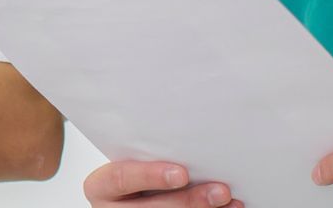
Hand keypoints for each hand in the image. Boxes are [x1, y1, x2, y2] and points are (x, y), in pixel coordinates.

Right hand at [83, 160, 241, 206]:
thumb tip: (198, 131)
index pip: (121, 178)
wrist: (137, 185)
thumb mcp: (136, 154)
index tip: (183, 174)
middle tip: (222, 191)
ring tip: (229, 201)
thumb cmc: (139, 163)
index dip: (152, 176)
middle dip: (189, 201)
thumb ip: (154, 149)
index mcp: (102, 185)